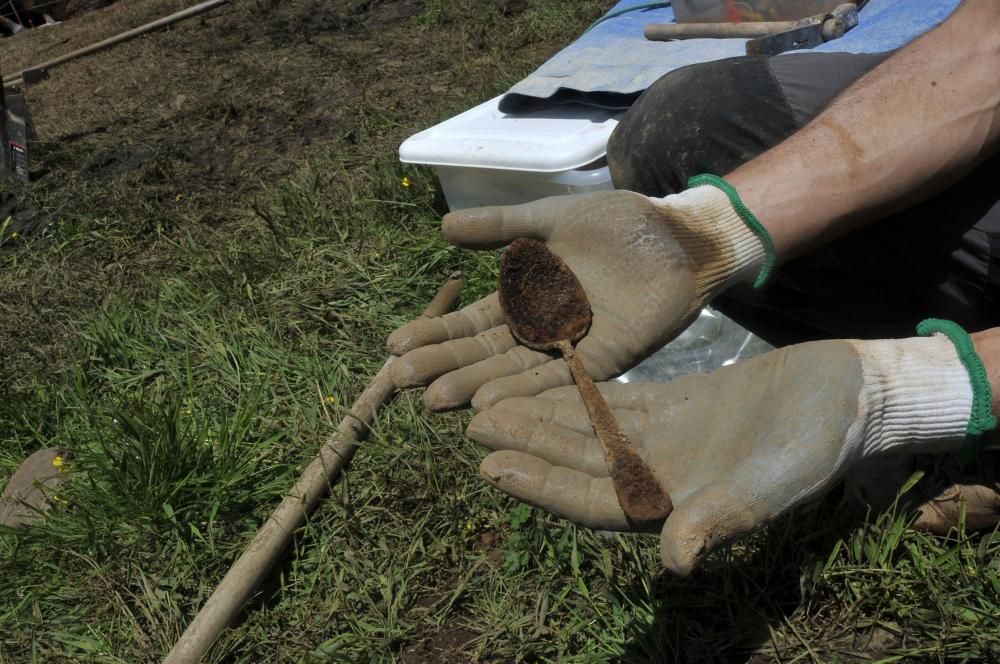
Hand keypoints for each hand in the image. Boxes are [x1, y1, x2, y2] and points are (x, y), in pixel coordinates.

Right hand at [388, 187, 764, 410]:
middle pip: (484, 352)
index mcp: (526, 296)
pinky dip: (526, 391)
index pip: (471, 322)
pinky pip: (561, 378)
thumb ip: (500, 226)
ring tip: (435, 397)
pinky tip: (492, 402)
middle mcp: (541, 328)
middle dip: (443, 365)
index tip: (395, 346)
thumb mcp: (548, 219)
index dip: (435, 334)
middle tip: (400, 381)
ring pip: (514, 370)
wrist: (677, 232)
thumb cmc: (617, 223)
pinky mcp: (604, 358)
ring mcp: (570, 346)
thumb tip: (442, 225)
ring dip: (474, 384)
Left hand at [467, 334, 976, 573]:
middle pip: (577, 462)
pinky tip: (542, 376)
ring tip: (489, 400)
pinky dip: (576, 391)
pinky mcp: (673, 405)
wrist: (847, 394)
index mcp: (674, 504)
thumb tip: (676, 561)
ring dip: (540, 416)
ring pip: (587, 430)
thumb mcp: (772, 482)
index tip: (490, 468)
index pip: (593, 500)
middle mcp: (659, 476)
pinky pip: (612, 401)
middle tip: (471, 424)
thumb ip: (724, 518)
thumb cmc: (816, 443)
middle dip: (526, 445)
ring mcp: (663, 441)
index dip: (541, 486)